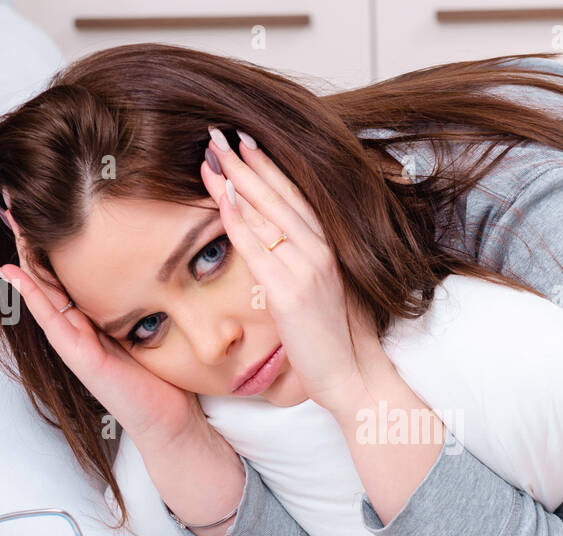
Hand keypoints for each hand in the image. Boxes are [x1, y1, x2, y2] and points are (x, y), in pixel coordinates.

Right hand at [0, 194, 207, 446]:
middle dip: (29, 239)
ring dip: (23, 256)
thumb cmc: (164, 373)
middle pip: (47, 274)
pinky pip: (51, 319)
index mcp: (94, 316)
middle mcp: (79, 326)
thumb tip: (158, 257)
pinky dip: (32, 294)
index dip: (52, 239)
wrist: (172, 418)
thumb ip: (145, 297)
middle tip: (10, 200)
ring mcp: (74, 342)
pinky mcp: (80, 357)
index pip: (67, 270)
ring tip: (7, 222)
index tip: (41, 204)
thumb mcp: (154, 323)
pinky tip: (15, 271)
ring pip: (42, 291)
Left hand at [202, 129, 388, 412]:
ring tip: (210, 154)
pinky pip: (257, 248)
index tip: (245, 142)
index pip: (295, 197)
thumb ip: (308, 264)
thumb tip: (281, 245)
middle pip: (278, 196)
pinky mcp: (289, 292)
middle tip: (218, 133)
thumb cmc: (336, 339)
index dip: (269, 167)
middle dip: (246, 163)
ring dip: (235, 180)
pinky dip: (238, 220)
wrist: (352, 375)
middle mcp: (320, 251)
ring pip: (266, 214)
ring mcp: (306, 269)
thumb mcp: (325, 291)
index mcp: (329, 249)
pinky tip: (220, 198)